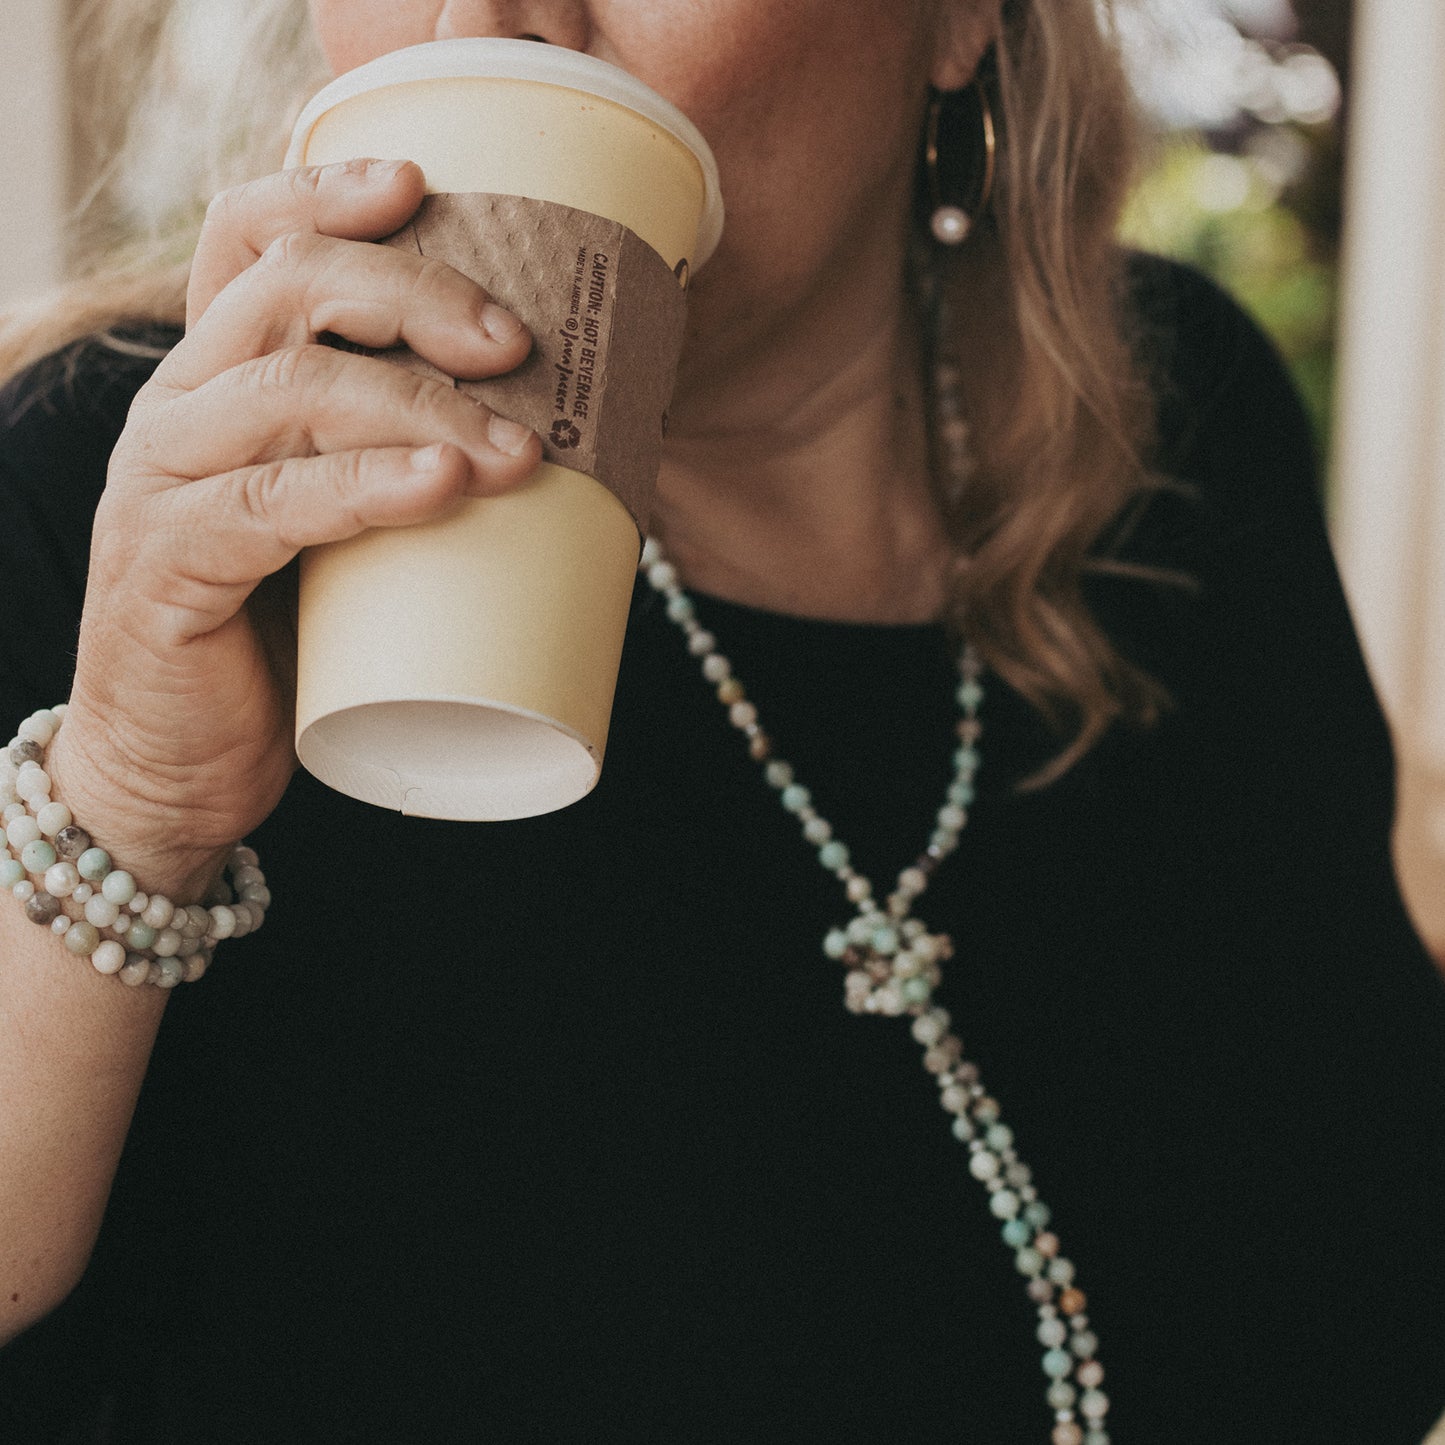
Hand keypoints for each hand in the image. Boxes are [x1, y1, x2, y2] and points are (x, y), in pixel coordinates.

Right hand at [49, 158, 539, 894]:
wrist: (178, 768)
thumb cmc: (283, 642)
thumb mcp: (339, 530)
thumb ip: (394, 468)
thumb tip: (555, 442)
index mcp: (215, 381)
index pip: (246, 242)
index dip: (325, 194)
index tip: (422, 189)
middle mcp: (178, 410)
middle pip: (286, 291)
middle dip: (414, 296)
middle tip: (516, 343)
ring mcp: (162, 484)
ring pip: (289, 391)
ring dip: (422, 405)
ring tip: (520, 452)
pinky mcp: (168, 567)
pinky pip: (270, 504)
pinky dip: (365, 487)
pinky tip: (442, 485)